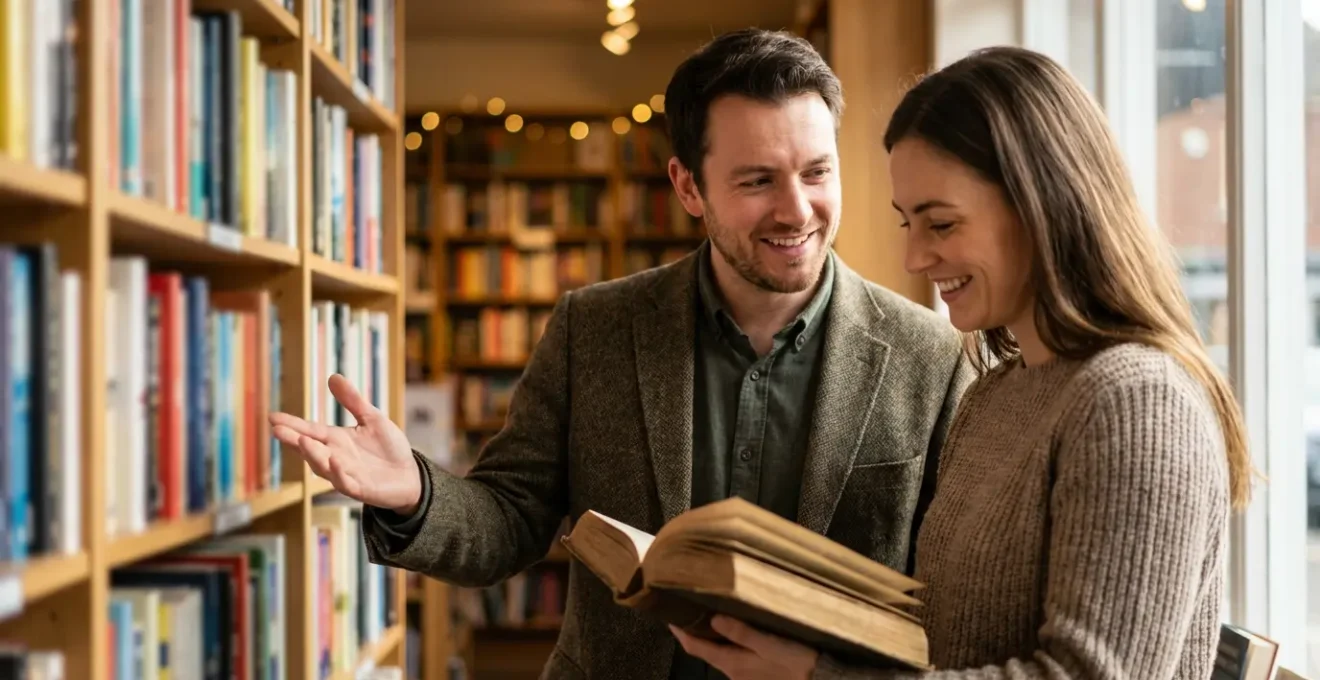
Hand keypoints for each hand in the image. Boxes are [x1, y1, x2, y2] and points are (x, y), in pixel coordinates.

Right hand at [270, 374, 421, 513]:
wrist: (410, 475)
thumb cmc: (388, 448)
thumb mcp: (372, 418)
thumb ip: (353, 401)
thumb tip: (333, 377)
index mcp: (336, 440)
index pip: (309, 430)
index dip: (292, 424)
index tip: (272, 416)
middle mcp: (335, 457)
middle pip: (310, 449)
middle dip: (294, 440)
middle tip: (277, 430)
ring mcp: (345, 474)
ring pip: (323, 467)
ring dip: (313, 455)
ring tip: (303, 441)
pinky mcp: (360, 489)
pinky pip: (346, 483)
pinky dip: (339, 474)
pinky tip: (334, 462)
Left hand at [670, 615, 818, 679]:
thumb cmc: (796, 662)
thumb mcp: (769, 644)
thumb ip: (741, 632)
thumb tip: (713, 619)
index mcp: (732, 664)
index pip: (695, 648)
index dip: (680, 632)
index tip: (669, 615)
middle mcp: (733, 673)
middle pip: (705, 651)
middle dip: (694, 631)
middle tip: (687, 607)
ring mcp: (744, 676)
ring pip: (719, 653)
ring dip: (711, 636)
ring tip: (707, 612)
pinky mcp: (755, 674)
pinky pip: (733, 656)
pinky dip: (726, 641)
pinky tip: (732, 629)